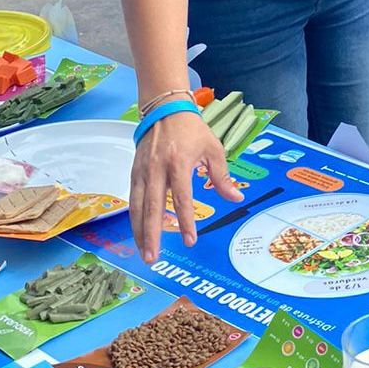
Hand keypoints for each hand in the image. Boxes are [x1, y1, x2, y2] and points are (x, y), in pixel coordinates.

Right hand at [129, 110, 240, 263]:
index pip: (181, 198)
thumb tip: (236, 198)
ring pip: (137, 207)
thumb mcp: (213, 148)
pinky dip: (134, 219)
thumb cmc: (192, 129)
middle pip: (151, 207)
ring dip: (139, 232)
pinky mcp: (134, 172)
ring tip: (144, 253)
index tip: (191, 240)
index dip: (186, 221)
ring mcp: (142, 171)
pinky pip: (133, 199)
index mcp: (178, 162)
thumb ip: (222, 176)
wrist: (164, 109)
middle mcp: (156, 169)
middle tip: (153, 258)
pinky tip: (138, 234)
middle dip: (151, 235)